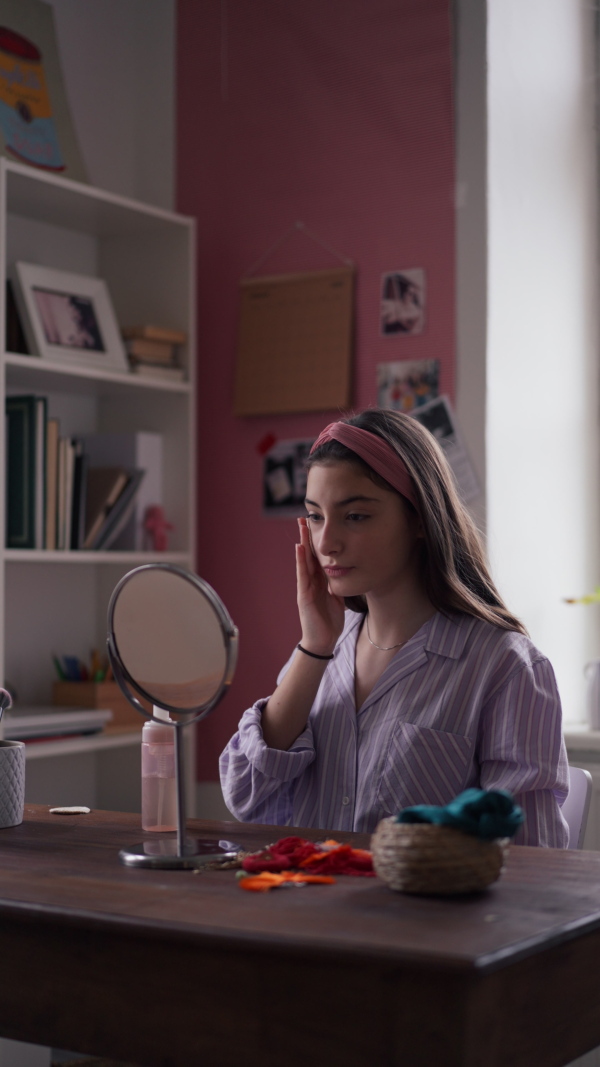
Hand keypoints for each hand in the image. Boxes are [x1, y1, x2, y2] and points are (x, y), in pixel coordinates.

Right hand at [295, 518, 344, 654]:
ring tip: (301, 525)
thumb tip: (346, 572)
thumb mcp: (338, 598)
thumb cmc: (329, 622)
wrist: (323, 641)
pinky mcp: (303, 595)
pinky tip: (299, 547)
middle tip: (304, 517)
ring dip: (302, 542)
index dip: (316, 541)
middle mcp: (310, 581)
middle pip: (308, 554)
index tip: (316, 524)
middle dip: (306, 536)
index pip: (317, 557)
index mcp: (319, 581)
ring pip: (303, 560)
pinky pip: (302, 574)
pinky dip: (300, 561)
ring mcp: (305, 587)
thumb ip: (338, 585)